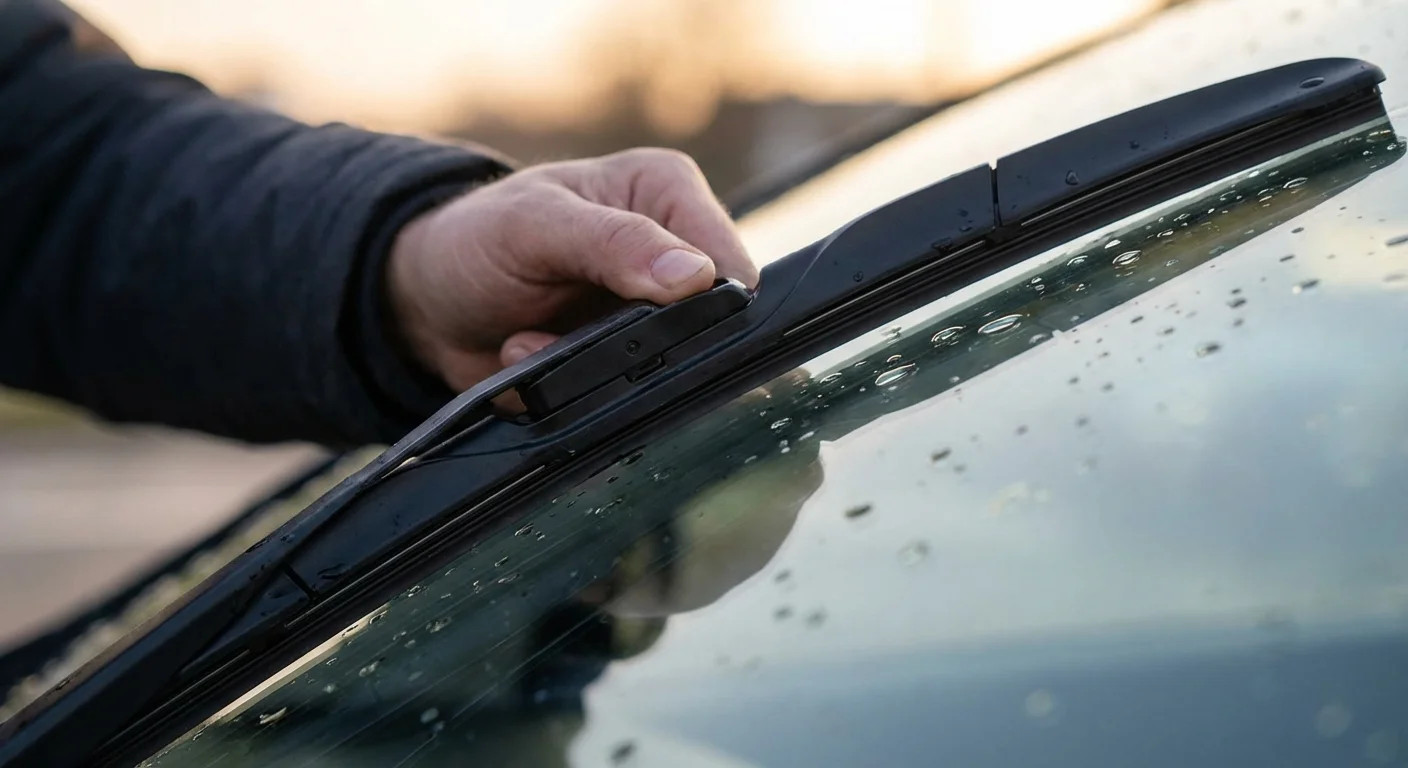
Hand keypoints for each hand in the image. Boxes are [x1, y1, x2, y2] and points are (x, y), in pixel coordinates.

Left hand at [386, 148, 758, 391]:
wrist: (424, 299)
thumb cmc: (478, 236)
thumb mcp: (537, 225)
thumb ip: (615, 243)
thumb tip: (696, 276)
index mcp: (668, 194)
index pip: (727, 261)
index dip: (704, 301)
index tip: (645, 316)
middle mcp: (670, 253)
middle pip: (706, 325)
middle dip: (636, 343)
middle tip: (572, 333)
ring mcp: (649, 314)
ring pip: (664, 371)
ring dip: (591, 371)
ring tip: (534, 339)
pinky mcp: (623, 363)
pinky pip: (621, 400)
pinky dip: (568, 392)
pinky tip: (530, 356)